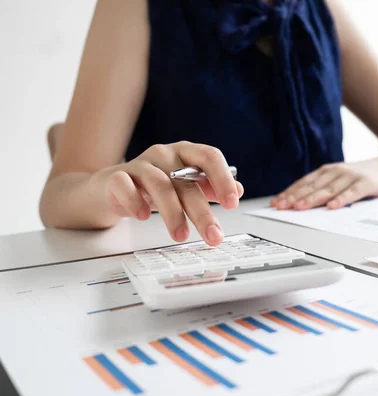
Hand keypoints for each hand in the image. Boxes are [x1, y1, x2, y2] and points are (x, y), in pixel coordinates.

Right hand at [97, 141, 242, 244]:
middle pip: (187, 181)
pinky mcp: (116, 178)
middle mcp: (164, 154)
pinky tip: (142, 216)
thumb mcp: (185, 185)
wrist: (113, 187)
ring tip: (181, 235)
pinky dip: (134, 201)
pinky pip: (125, 186)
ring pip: (160, 185)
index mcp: (185, 152)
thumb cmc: (155, 185)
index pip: (209, 157)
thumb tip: (239, 190)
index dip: (222, 179)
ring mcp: (139, 164)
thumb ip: (210, 187)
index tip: (232, 203)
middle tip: (213, 235)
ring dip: (173, 214)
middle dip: (202, 212)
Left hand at [270, 155, 377, 210]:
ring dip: (312, 199)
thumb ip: (322, 188)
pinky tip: (332, 207)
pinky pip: (352, 193)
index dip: (289, 192)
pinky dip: (341, 199)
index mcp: (327, 171)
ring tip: (299, 207)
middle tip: (281, 206)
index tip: (276, 202)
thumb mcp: (339, 179)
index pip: (304, 183)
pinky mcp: (366, 183)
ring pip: (328, 189)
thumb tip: (298, 201)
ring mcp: (351, 177)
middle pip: (312, 186)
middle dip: (295, 197)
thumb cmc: (361, 177)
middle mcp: (336, 172)